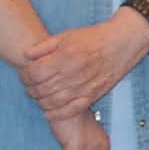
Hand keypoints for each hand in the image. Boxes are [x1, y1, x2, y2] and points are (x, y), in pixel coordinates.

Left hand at [20, 11, 148, 121]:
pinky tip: (48, 112)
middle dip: (30, 89)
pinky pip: (71, 110)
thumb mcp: (67, 35)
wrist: (123, 42)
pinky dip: (57, 114)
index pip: (35, 74)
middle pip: (41, 89)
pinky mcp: (93, 95)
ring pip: (53, 102)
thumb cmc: (95, 37)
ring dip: (40, 102)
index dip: (25, 76)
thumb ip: (45, 46)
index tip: (25, 75)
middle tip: (29, 87)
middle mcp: (73, 74)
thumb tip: (26, 56)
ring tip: (38, 97)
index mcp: (65, 57)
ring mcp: (83, 86)